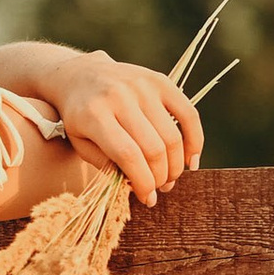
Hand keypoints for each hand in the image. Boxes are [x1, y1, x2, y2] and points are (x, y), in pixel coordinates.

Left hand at [49, 50, 202, 205]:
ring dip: (175, 165)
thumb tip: (140, 186)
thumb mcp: (80, 143)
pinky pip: (189, 114)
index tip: (147, 199)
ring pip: (172, 136)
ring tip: (169, 178)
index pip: (128, 155)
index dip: (142, 181)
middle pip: (153, 148)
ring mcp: (143, 87)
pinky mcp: (161, 81)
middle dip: (159, 177)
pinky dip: (194, 140)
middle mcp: (120, 97)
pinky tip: (191, 160)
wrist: (81, 75)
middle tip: (158, 189)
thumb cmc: (79, 117)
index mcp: (95, 115)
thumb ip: (107, 165)